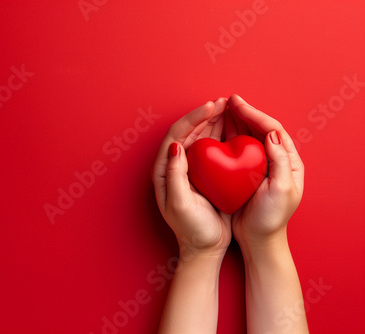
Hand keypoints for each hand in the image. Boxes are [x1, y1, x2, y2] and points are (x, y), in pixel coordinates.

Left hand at [152, 98, 231, 257]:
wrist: (205, 247)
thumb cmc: (191, 229)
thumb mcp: (180, 204)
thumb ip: (176, 175)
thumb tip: (176, 146)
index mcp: (164, 170)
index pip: (176, 135)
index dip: (193, 118)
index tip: (211, 107)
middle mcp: (174, 166)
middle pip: (188, 132)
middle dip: (204, 115)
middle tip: (223, 102)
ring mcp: (190, 168)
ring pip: (200, 137)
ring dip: (213, 121)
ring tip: (228, 107)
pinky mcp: (204, 173)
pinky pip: (212, 148)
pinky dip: (221, 134)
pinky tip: (233, 127)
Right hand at [226, 94, 304, 247]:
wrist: (259, 240)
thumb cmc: (271, 218)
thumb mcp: (282, 190)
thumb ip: (280, 162)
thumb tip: (272, 134)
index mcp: (288, 161)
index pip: (272, 129)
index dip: (254, 114)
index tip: (237, 104)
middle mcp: (275, 160)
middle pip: (260, 128)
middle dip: (244, 112)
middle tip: (228, 100)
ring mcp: (259, 166)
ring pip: (248, 136)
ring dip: (236, 121)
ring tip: (222, 108)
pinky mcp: (245, 174)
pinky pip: (237, 149)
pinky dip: (228, 137)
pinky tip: (218, 131)